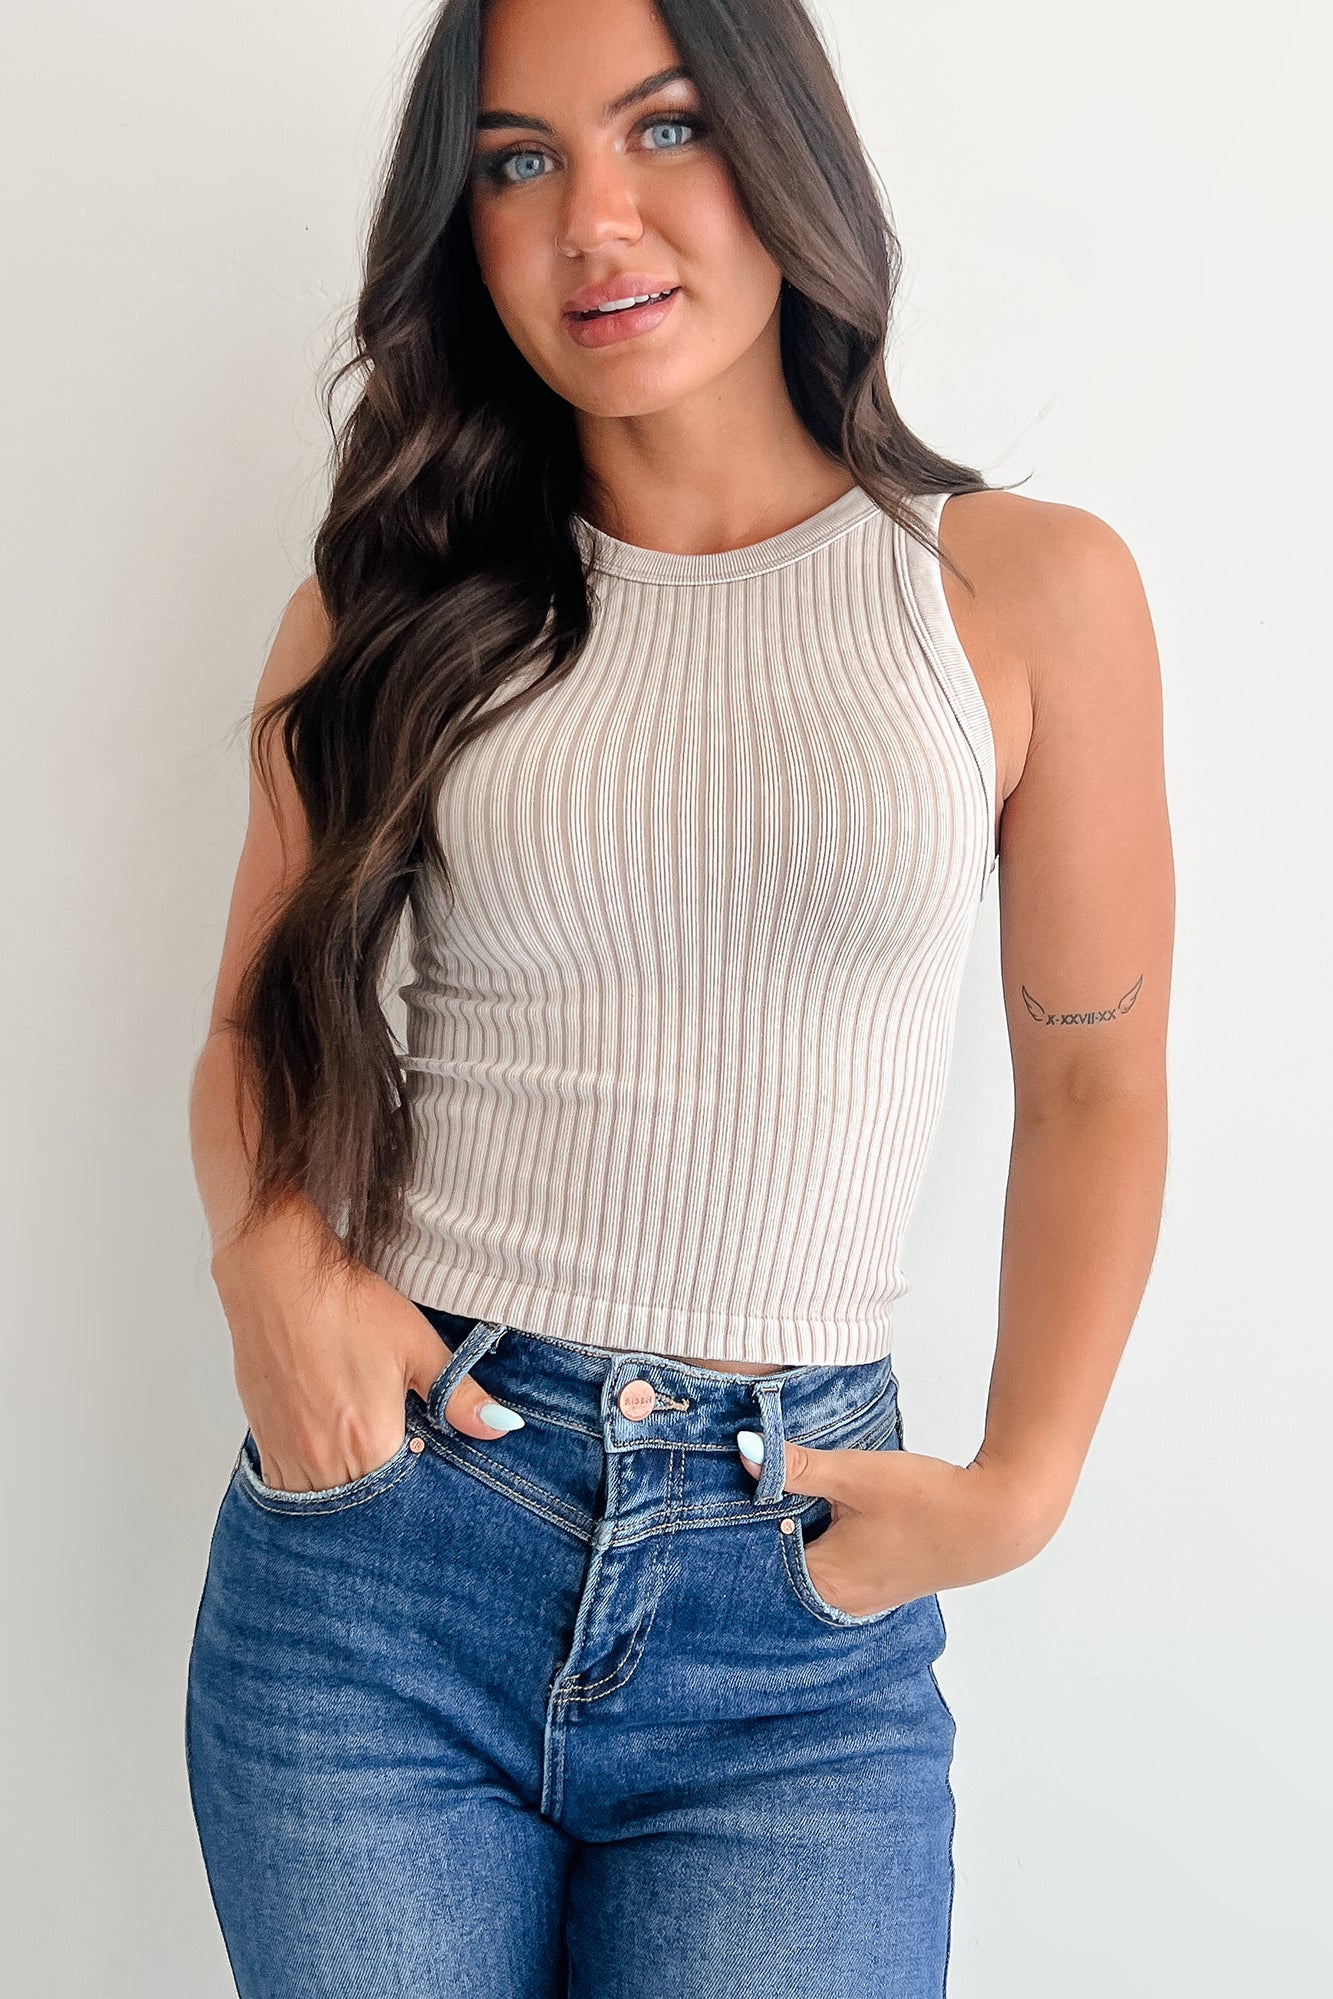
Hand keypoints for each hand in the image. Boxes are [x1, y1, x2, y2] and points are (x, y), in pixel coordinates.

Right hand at [212, 1233, 523, 1491]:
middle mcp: (323, 1461)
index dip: (417, 1497)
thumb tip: (500, 1426)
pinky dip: (308, 1484)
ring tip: (363, 1472)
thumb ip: (458, 1395)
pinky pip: (284, 1487)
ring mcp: (286, 1452)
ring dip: (342, 1498)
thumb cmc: (349, 1307)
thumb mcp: (418, 1346)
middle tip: (397, 1480)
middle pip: (358, 1510)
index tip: (426, 1482)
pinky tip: (327, 1462)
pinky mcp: (262, 1438)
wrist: (279, 1277)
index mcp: (369, 1444)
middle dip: (381, 1506)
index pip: (401, 1502)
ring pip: (319, 1504)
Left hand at [738, 1431, 1054, 1615]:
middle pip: (777, 1565)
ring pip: (805, 1563)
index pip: (755, 1560)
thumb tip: (743, 1450)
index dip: (736, 1526)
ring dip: (793, 1533)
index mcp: (822, 1583)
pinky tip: (820, 1513)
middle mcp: (837, 1601)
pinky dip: (819, 1540)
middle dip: (760, 1529)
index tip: (719, 1498)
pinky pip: (831, 1565)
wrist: (996, 1519)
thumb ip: (796, 1465)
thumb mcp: (853, 1474)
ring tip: (778, 1498)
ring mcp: (860, 1597)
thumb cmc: (928, 1501)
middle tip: (739, 1491)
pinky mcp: (879, 1584)